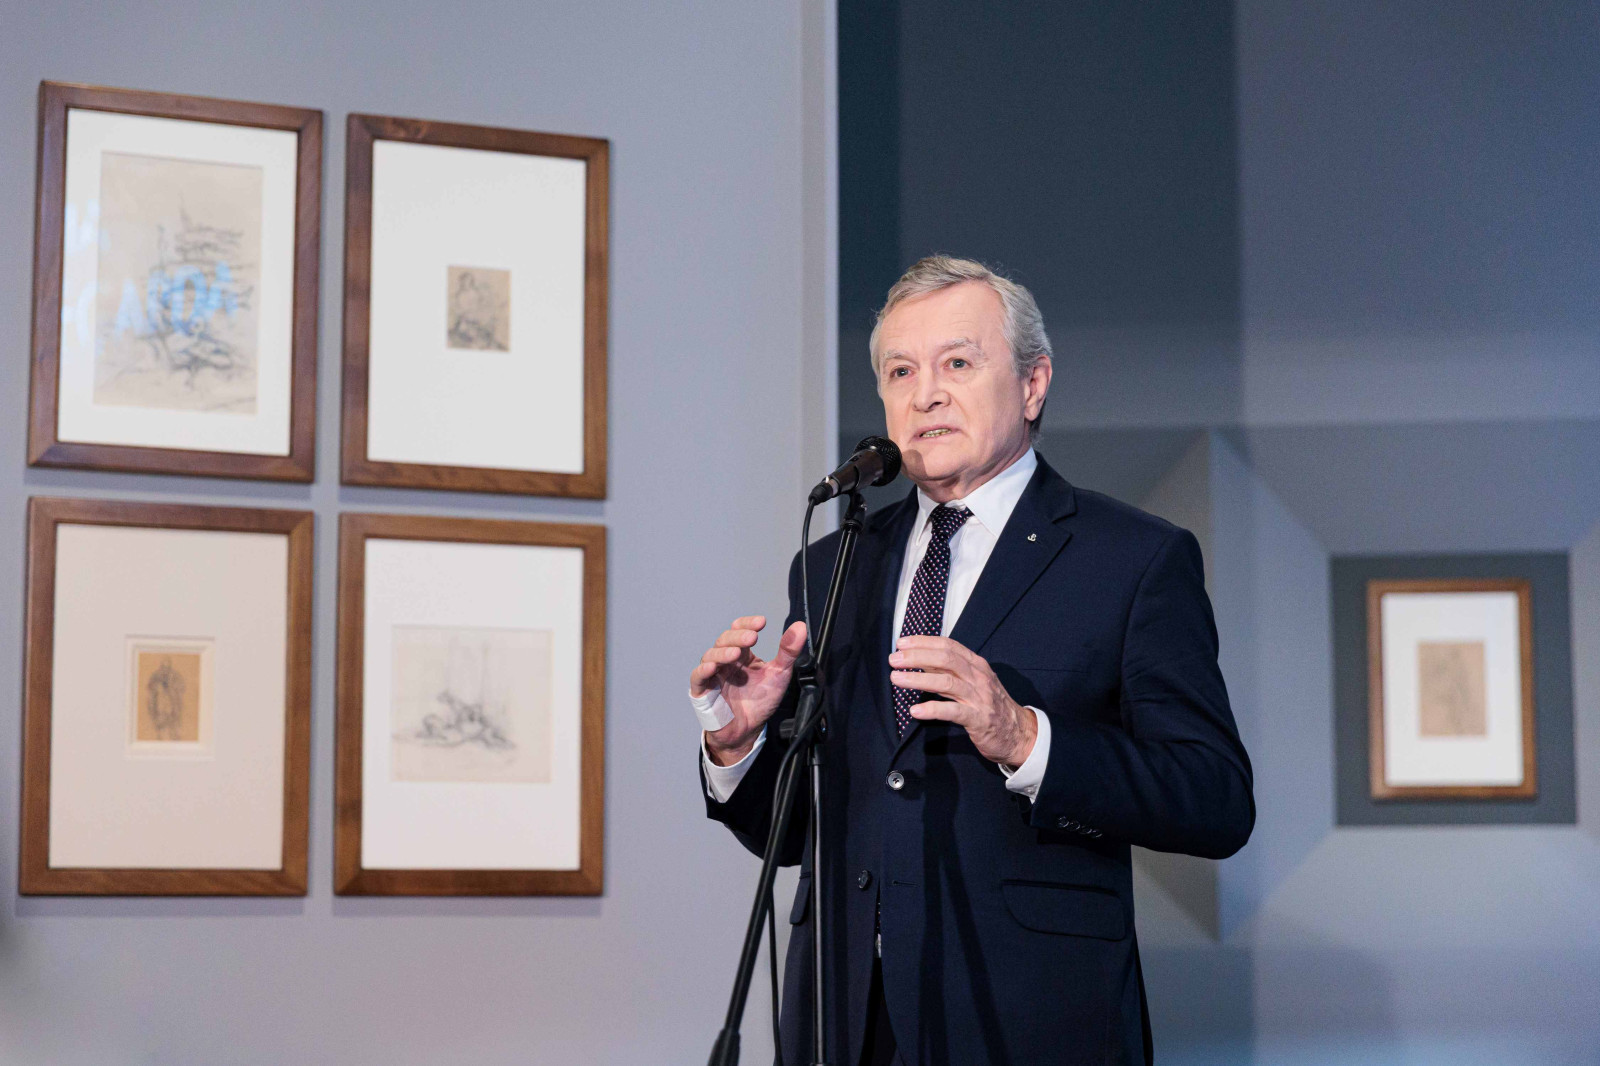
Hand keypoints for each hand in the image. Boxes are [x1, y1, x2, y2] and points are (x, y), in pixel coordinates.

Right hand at [691, 616, 807, 764]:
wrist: (748, 730)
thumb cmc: (760, 701)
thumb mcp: (779, 674)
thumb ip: (788, 651)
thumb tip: (800, 627)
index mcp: (742, 654)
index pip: (740, 630)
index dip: (748, 624)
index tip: (761, 622)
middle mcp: (726, 661)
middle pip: (725, 640)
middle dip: (738, 637)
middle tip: (752, 637)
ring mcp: (713, 674)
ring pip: (711, 655)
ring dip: (723, 652)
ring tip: (736, 653)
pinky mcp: (702, 691)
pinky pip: (697, 677)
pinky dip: (703, 670)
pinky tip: (712, 667)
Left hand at [889, 635, 1037, 766]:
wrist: (1019, 733)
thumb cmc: (991, 706)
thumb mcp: (974, 683)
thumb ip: (949, 672)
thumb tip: (920, 661)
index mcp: (977, 665)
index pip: (948, 645)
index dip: (923, 642)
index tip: (902, 643)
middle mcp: (978, 677)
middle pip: (945, 659)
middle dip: (917, 657)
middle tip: (894, 660)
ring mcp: (979, 698)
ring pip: (946, 682)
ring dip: (918, 679)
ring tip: (897, 679)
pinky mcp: (978, 719)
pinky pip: (952, 711)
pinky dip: (931, 709)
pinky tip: (915, 710)